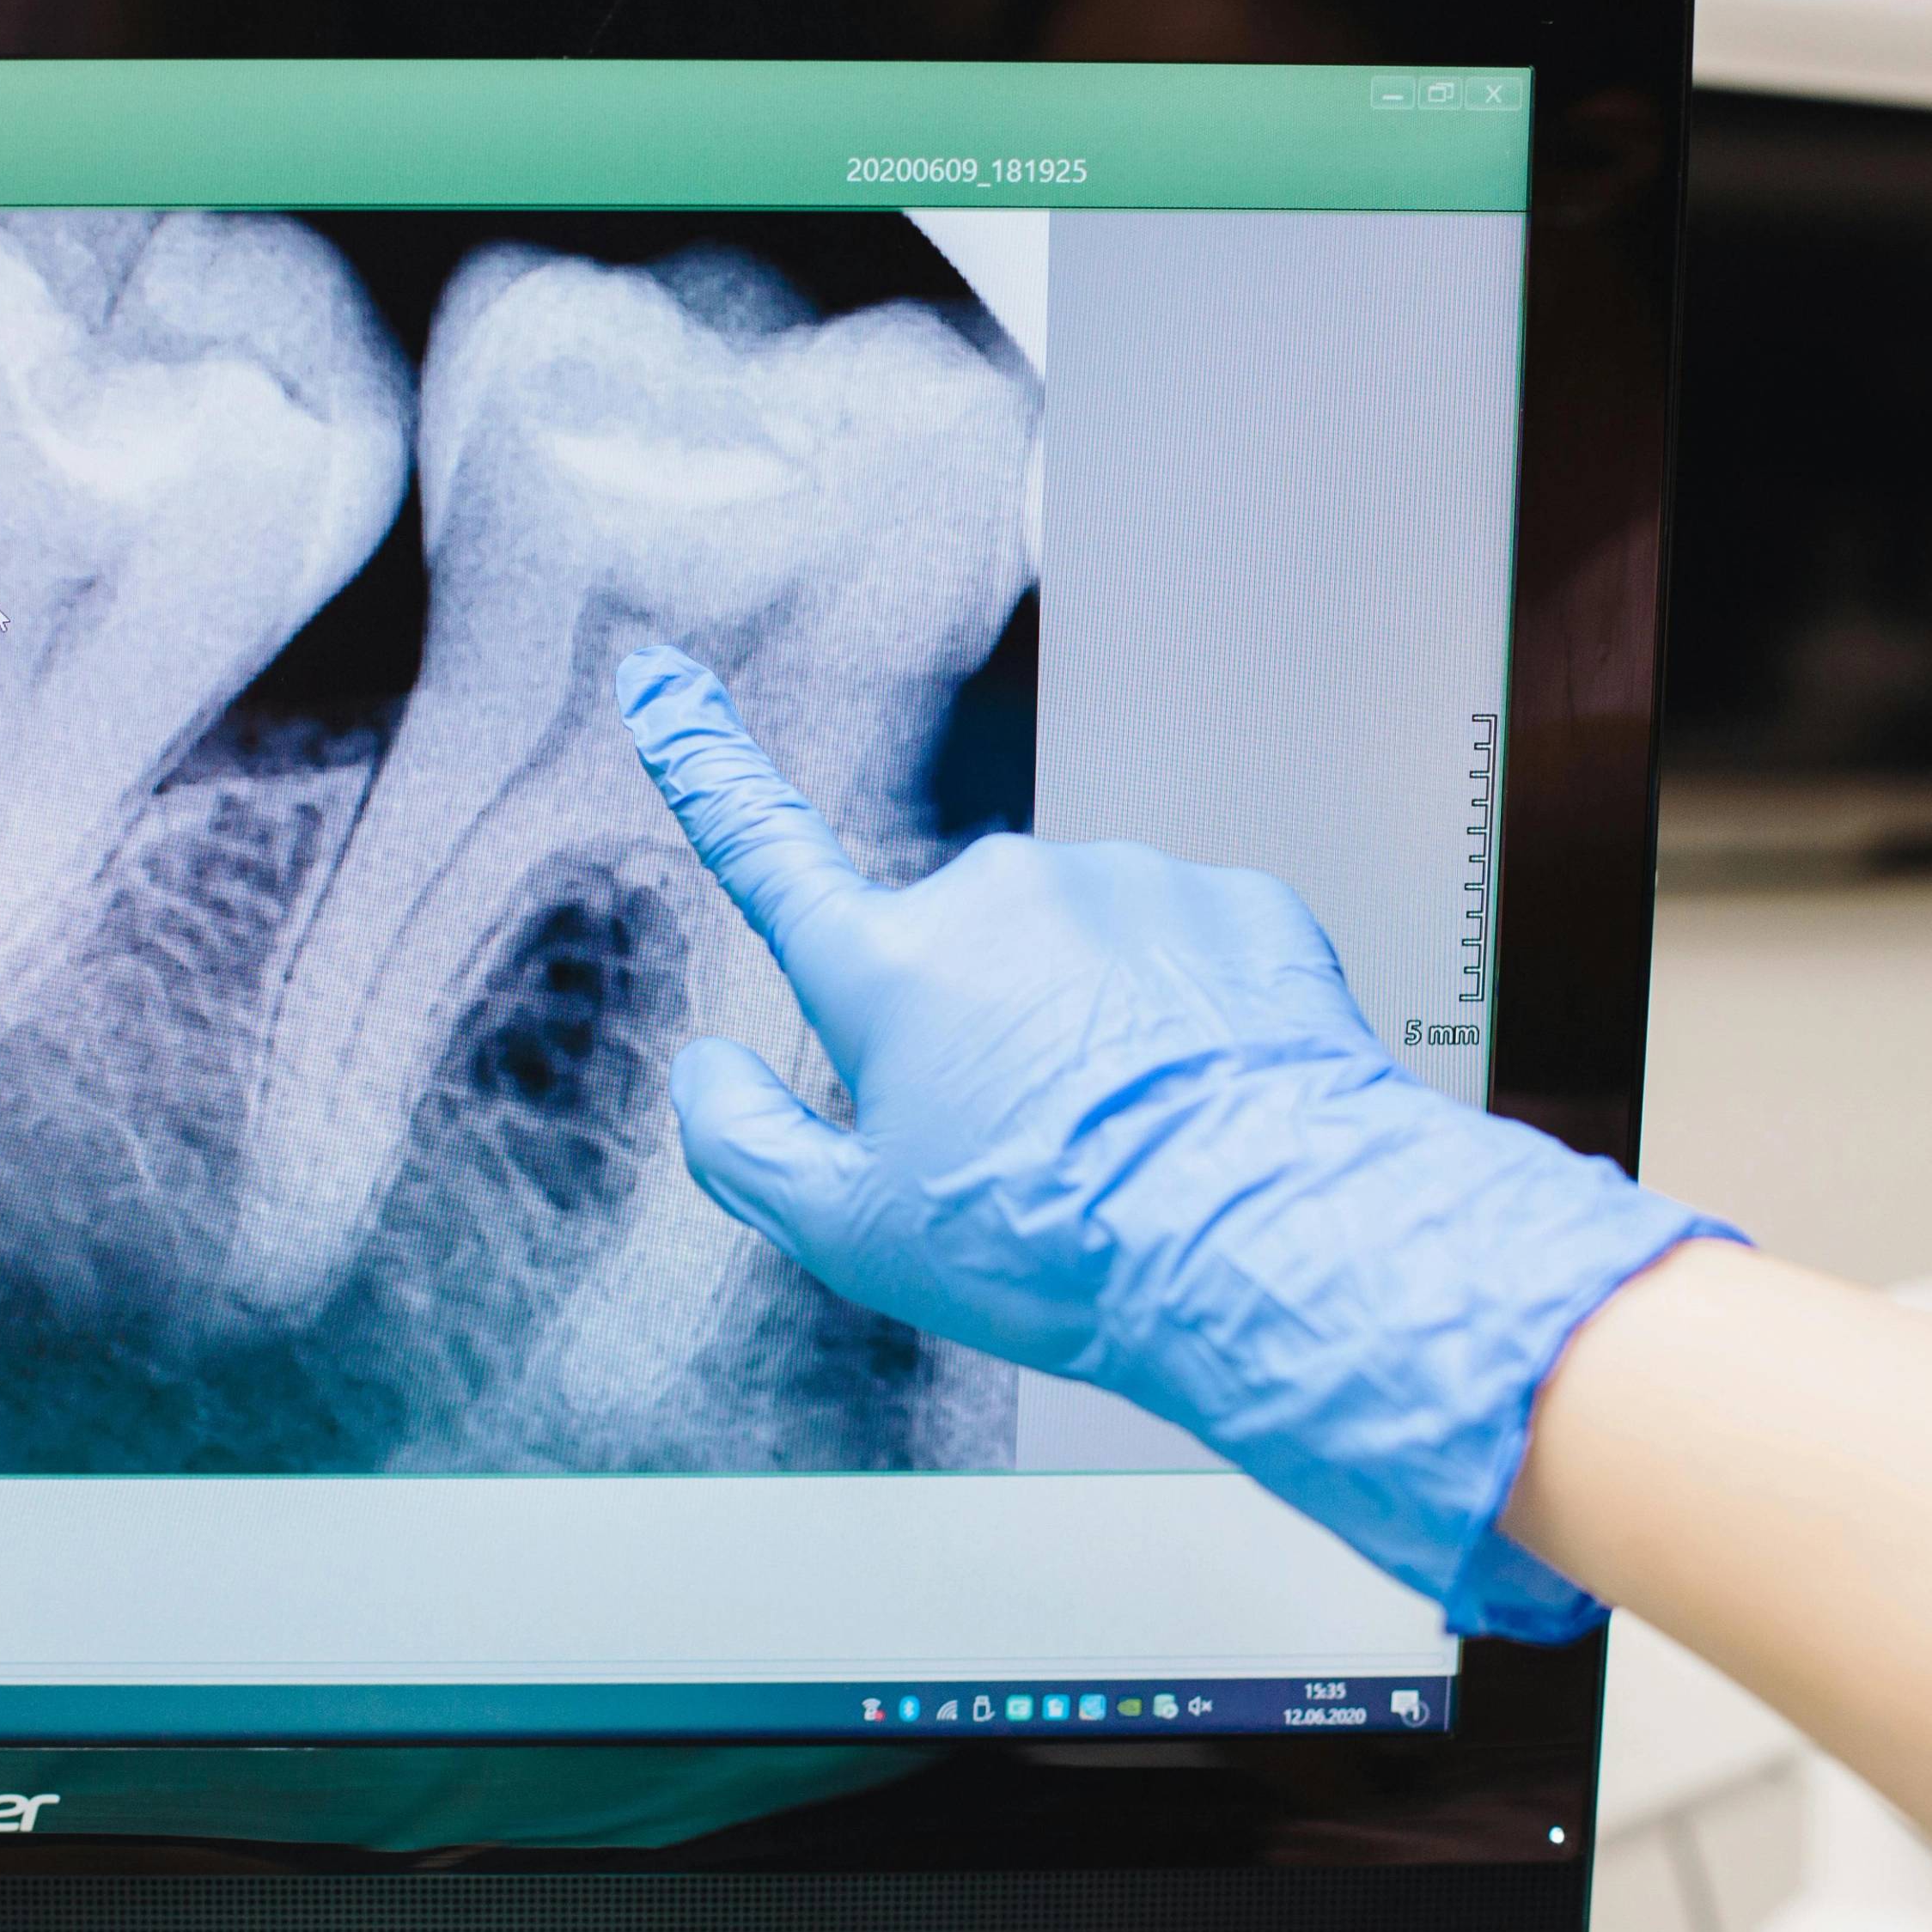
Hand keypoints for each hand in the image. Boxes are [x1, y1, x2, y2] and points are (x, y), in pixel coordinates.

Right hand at [618, 645, 1735, 1639]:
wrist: (1274, 1244)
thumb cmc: (1054, 1251)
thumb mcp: (853, 1234)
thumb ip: (745, 1146)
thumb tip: (702, 1069)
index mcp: (887, 968)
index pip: (765, 848)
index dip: (702, 762)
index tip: (658, 680)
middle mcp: (997, 892)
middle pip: (954, 956)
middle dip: (978, 1030)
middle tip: (1029, 1157)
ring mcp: (1125, 884)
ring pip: (1079, 952)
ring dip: (1093, 1026)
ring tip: (1136, 1148)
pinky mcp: (1240, 904)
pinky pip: (1188, 953)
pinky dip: (1190, 1019)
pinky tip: (1213, 1108)